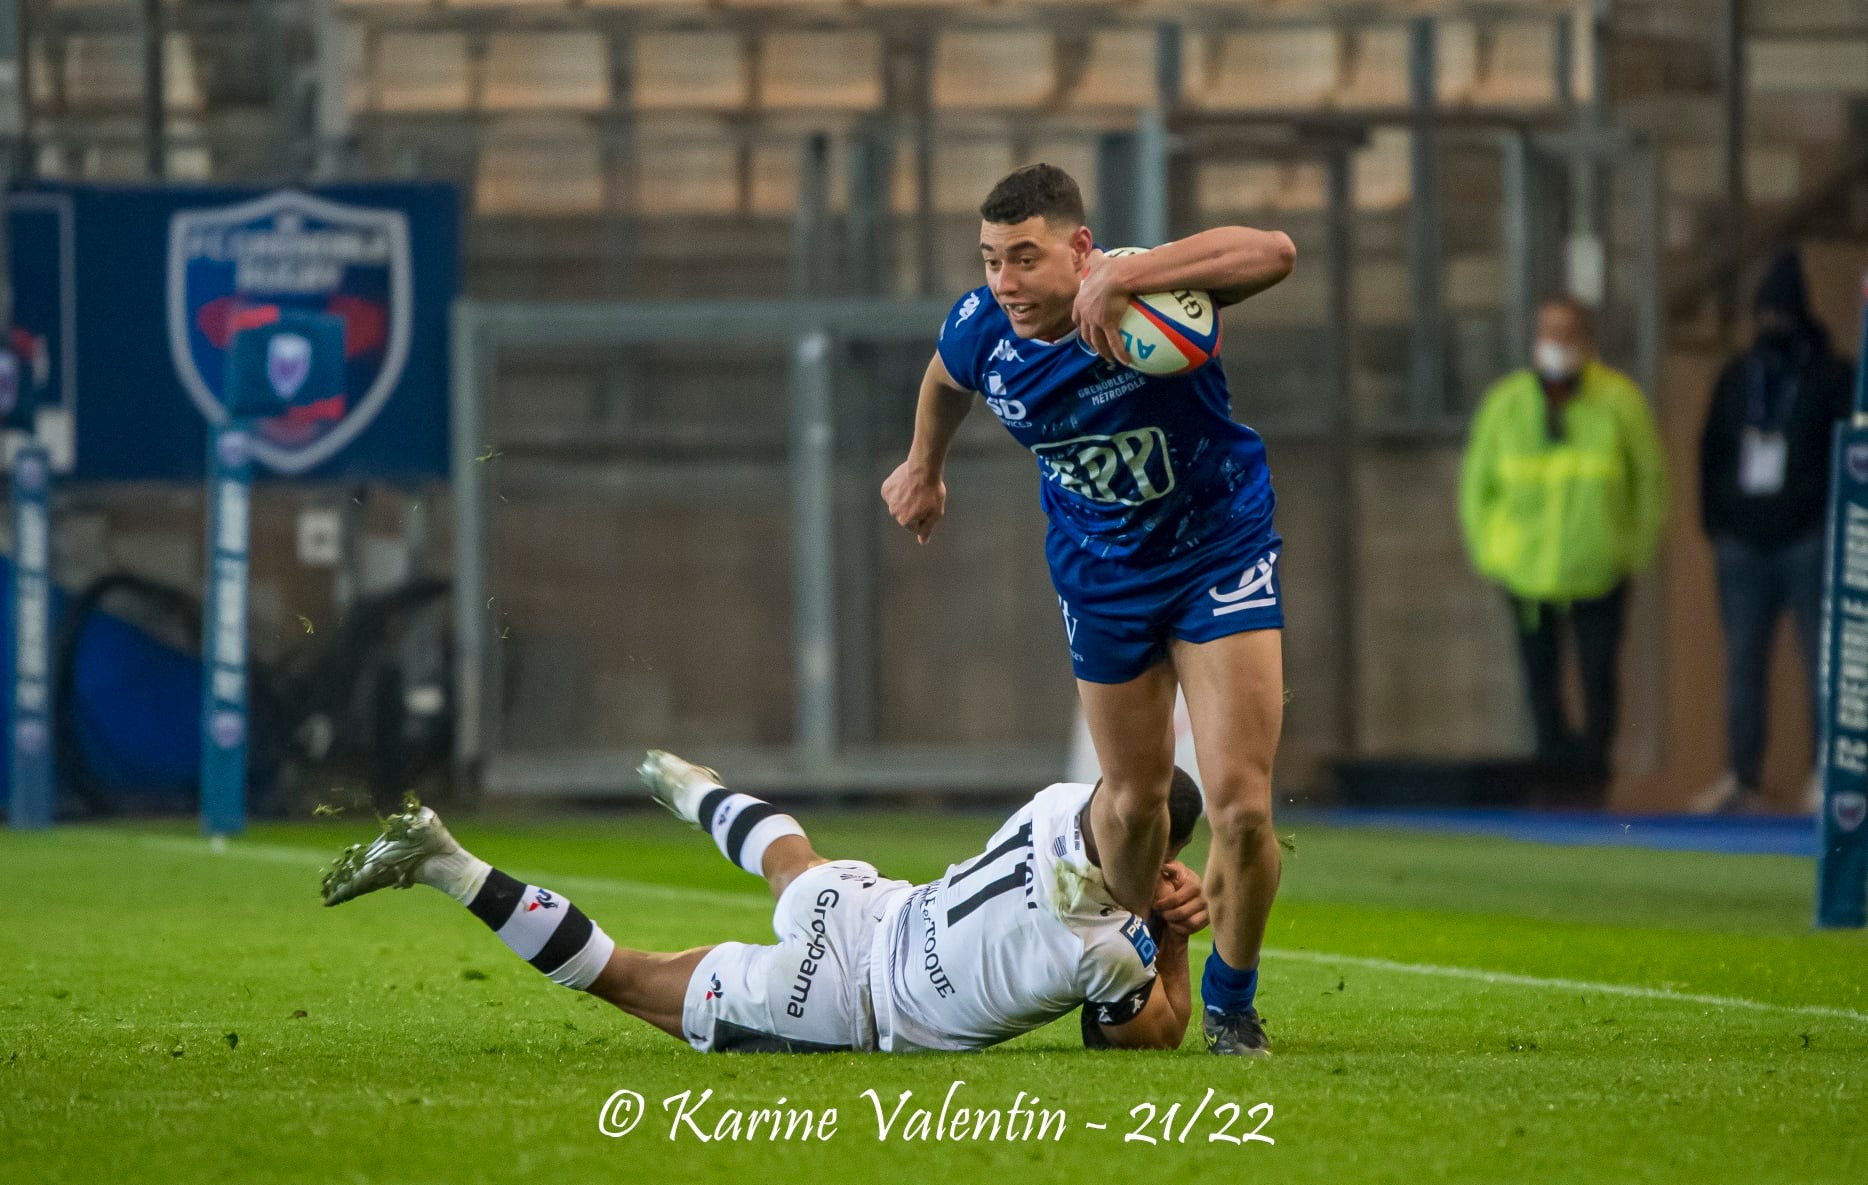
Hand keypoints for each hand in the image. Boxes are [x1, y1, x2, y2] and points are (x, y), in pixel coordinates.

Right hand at [881, 460, 945, 543]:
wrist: (923, 468)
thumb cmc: (932, 491)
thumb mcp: (935, 513)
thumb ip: (927, 529)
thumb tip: (922, 542)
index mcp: (905, 521)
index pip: (916, 526)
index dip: (926, 516)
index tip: (930, 505)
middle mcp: (893, 513)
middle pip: (906, 516)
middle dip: (914, 509)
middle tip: (924, 496)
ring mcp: (888, 500)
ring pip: (899, 505)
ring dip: (906, 500)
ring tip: (916, 489)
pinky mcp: (886, 489)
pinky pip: (892, 494)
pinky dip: (899, 491)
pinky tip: (907, 485)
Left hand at [1071, 249, 1132, 366]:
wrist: (1116, 276)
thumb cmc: (1109, 268)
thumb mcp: (1097, 263)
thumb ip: (1095, 260)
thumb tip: (1097, 252)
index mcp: (1081, 302)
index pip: (1077, 318)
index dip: (1081, 326)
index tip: (1087, 331)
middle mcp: (1085, 314)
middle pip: (1086, 334)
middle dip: (1091, 344)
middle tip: (1098, 349)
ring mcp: (1095, 321)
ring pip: (1097, 342)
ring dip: (1103, 352)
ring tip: (1110, 359)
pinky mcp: (1108, 325)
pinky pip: (1114, 343)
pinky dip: (1119, 353)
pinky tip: (1125, 361)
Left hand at [1151, 860, 1207, 936]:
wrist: (1184, 895)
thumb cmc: (1174, 883)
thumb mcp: (1170, 874)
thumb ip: (1168, 869)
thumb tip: (1164, 866)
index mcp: (1193, 884)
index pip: (1176, 898)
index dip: (1164, 903)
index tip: (1156, 905)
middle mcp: (1203, 897)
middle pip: (1182, 912)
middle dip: (1167, 914)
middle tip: (1161, 913)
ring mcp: (1207, 909)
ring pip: (1190, 923)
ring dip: (1175, 922)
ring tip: (1168, 917)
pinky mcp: (1207, 920)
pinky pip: (1193, 929)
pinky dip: (1181, 928)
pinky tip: (1175, 922)